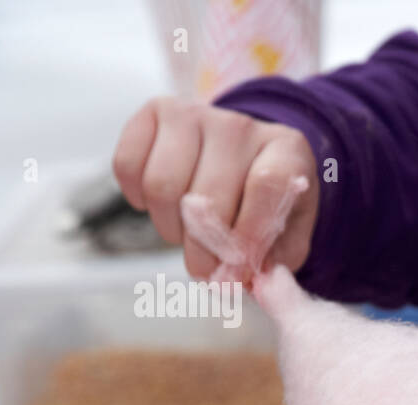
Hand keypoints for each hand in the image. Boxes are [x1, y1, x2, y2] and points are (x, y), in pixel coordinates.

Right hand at [113, 97, 319, 278]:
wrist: (243, 157)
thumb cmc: (268, 202)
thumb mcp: (288, 233)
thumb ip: (275, 259)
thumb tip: (246, 279)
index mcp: (286, 151)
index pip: (267, 184)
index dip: (249, 233)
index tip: (238, 266)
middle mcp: (241, 126)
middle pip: (207, 197)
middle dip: (202, 250)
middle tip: (205, 268)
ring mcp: (195, 114)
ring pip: (163, 186)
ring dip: (169, 227)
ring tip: (186, 233)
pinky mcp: (155, 112)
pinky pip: (128, 164)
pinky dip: (137, 198)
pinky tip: (159, 204)